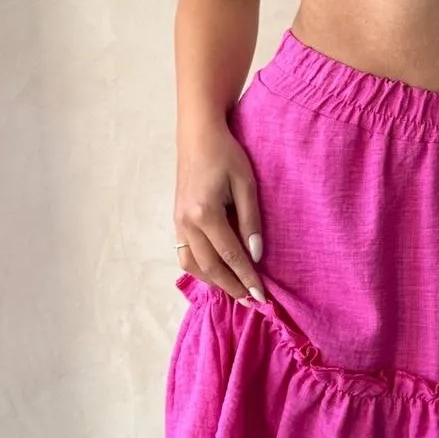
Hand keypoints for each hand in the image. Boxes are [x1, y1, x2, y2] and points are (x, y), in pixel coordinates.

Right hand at [173, 118, 264, 304]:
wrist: (198, 136)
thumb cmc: (226, 155)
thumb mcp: (246, 184)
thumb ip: (251, 221)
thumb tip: (255, 255)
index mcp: (205, 213)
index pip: (230, 256)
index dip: (247, 277)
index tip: (262, 295)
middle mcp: (186, 222)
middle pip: (209, 267)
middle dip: (232, 287)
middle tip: (251, 302)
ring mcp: (178, 222)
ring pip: (192, 265)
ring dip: (214, 282)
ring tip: (236, 291)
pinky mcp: (176, 220)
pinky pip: (185, 254)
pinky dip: (201, 269)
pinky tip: (217, 273)